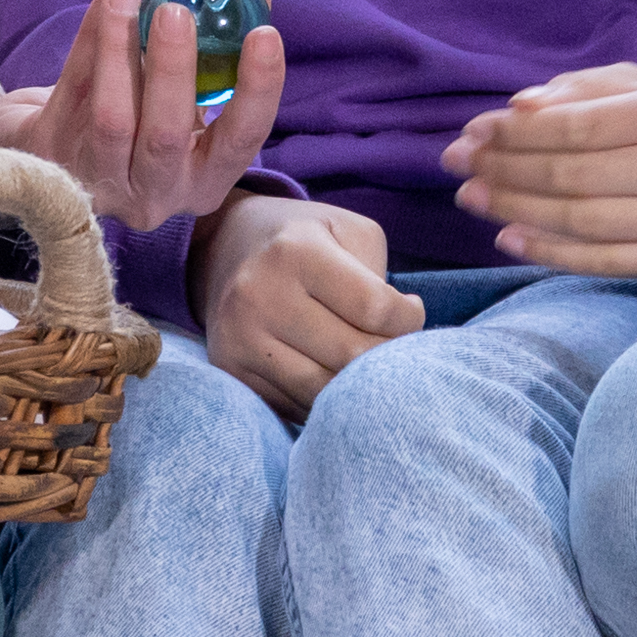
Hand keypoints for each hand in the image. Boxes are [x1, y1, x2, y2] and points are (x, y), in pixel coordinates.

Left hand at [0, 0, 285, 230]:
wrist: (61, 150)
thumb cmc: (143, 117)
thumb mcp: (187, 96)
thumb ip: (222, 49)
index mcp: (202, 180)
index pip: (240, 142)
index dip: (256, 91)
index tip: (264, 34)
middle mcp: (153, 194)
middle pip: (165, 137)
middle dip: (173, 70)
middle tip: (175, 11)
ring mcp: (100, 182)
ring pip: (112, 119)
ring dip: (119, 49)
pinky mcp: (52, 160)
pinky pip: (74, 93)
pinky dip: (89, 40)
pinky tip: (106, 0)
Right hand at [191, 198, 421, 420]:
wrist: (224, 246)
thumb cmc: (303, 239)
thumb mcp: (348, 231)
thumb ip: (379, 275)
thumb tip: (397, 336)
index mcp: (296, 250)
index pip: (374, 307)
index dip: (409, 320)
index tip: (411, 313)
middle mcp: (259, 294)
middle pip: (350, 355)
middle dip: (388, 357)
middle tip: (396, 346)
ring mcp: (238, 337)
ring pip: (323, 392)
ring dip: (357, 387)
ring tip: (367, 364)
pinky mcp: (229, 368)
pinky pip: (294, 406)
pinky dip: (324, 400)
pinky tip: (332, 374)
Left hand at [440, 63, 636, 279]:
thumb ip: (579, 90)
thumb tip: (517, 107)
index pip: (575, 127)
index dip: (516, 132)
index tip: (472, 132)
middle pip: (570, 175)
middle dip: (503, 168)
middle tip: (456, 164)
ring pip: (577, 219)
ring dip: (512, 209)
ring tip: (470, 197)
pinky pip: (598, 260)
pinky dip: (547, 252)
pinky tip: (508, 237)